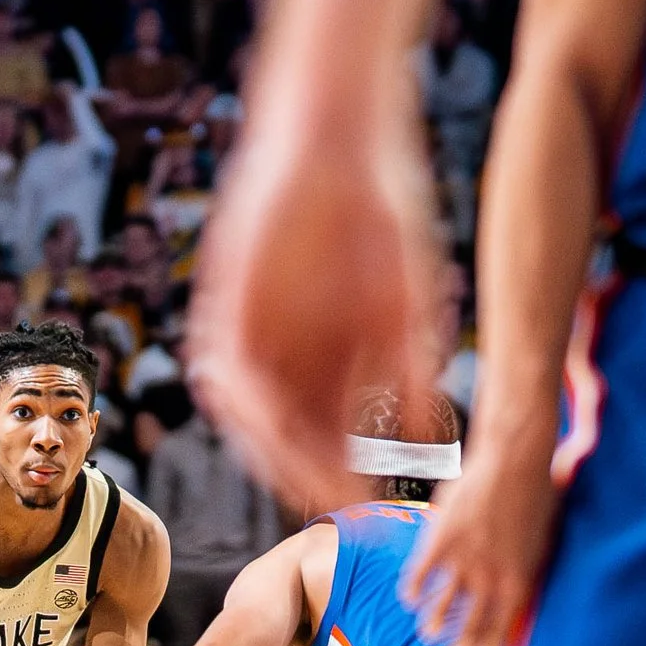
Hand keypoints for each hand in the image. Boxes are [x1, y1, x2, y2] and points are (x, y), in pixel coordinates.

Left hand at [188, 84, 442, 520]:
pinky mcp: (222, 306)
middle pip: (286, 436)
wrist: (337, 135)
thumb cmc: (381, 208)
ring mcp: (245, 330)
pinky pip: (233, 378)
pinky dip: (259, 413)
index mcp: (317, 354)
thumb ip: (407, 372)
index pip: (322, 434)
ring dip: (285, 458)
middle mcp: (276, 350)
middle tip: (345, 511)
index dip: (345, 473)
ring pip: (256, 418)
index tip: (373, 504)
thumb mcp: (406, 303)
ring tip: (319, 490)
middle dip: (315, 477)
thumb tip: (423, 436)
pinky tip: (290, 439)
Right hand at [400, 446, 560, 645]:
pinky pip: (417, 580)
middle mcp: (490, 580)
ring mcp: (463, 562)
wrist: (514, 459)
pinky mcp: (440, 541)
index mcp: (519, 584)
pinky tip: (411, 596)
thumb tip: (523, 599)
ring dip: (432, 627)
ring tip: (429, 632)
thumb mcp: (542, 544)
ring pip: (439, 612)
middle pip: (469, 632)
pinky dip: (411, 593)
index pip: (500, 636)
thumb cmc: (536, 497)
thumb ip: (527, 575)